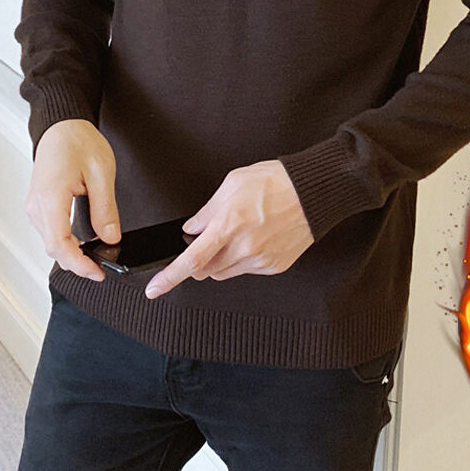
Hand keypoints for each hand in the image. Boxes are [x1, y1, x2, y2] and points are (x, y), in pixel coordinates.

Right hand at [25, 119, 119, 281]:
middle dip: (77, 263)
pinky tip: (82, 245)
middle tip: (102, 269)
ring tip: (95, 259)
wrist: (61, 126)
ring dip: (70, 255)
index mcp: (51, 196)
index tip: (97, 272)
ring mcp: (34, 207)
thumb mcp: (101, 173)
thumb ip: (105, 208)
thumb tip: (110, 238)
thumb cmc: (79, 142)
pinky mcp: (38, 207)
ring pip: (51, 243)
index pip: (60, 243)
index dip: (78, 264)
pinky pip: (50, 233)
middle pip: (54, 248)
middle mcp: (36, 205)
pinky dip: (65, 243)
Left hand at [143, 159, 312, 297]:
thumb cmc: (277, 181)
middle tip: (210, 239)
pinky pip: (248, 270)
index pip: (191, 259)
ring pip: (225, 272)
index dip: (169, 277)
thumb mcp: (233, 183)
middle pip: (205, 270)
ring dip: (222, 259)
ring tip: (240, 232)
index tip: (154, 289)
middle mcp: (245, 247)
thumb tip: (192, 229)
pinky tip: (257, 237)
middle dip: (199, 260)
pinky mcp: (274, 266)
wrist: (314, 191)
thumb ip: (208, 210)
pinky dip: (244, 258)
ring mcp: (261, 259)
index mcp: (230, 224)